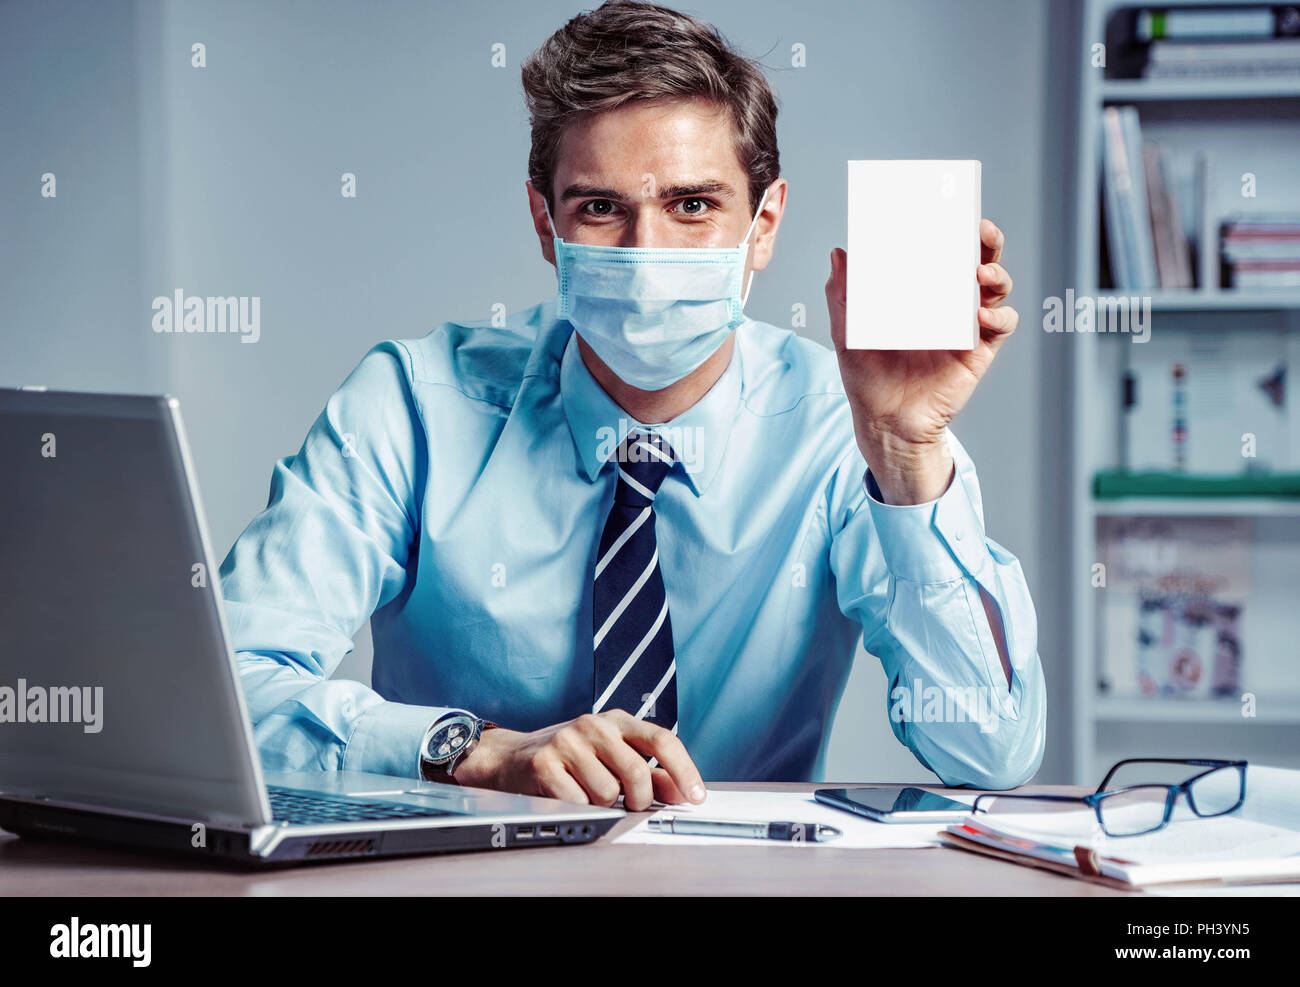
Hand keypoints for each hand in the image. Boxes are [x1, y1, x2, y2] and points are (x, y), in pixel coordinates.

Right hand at [451, 710, 706, 811]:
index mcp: (617, 720)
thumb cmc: (568, 757)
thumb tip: (681, 790)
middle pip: (638, 773)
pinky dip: (579, 810)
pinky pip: (578, 802)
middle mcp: (594, 724)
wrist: (511, 756)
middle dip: (640, 801)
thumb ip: (649, 771)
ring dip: (604, 806)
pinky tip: (569, 797)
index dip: (684, 771)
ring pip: (609, 793)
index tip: (696, 797)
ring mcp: (568, 741)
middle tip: (631, 807)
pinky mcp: (545, 762)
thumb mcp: (611, 755)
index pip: (662, 740)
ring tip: (589, 795)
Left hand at [825, 218, 1018, 503]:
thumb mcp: (847, 331)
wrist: (885, 422)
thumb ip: (843, 294)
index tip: (948, 209)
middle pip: (977, 260)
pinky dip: (1000, 315)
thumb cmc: (867, 377)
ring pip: (995, 287)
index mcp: (921, 293)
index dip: (950, 229)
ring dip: (997, 272)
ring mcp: (966, 325)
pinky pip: (1001, 325)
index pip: (941, 252)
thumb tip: (838, 253)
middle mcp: (948, 304)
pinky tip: (983, 314)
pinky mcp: (979, 350)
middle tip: (980, 228)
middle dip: (985, 240)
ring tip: (981, 270)